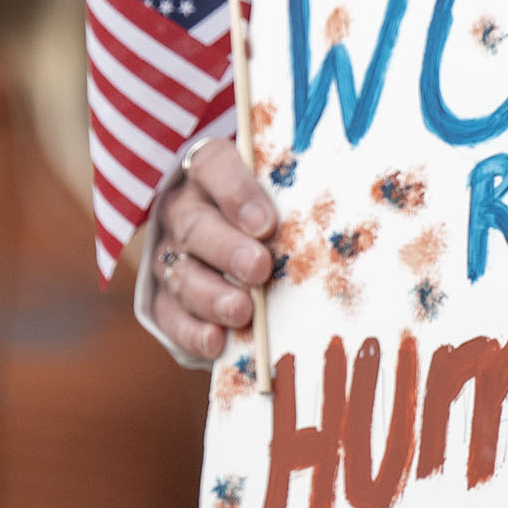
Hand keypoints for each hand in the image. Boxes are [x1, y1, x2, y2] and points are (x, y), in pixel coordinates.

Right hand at [142, 139, 278, 361]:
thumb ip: (297, 197)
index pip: (213, 166)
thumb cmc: (274, 213)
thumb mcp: (283, 194)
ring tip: (240, 311)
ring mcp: (169, 256)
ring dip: (211, 295)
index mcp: (209, 172)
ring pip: (180, 273)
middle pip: (194, 225)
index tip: (266, 223)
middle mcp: (183, 210)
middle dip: (227, 249)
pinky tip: (216, 341)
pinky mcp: (163, 299)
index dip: (236, 192)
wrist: (235, 244)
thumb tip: (344, 211)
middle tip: (258, 269)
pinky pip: (169, 317)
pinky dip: (191, 331)